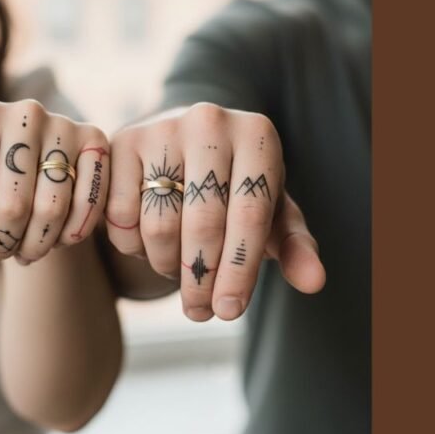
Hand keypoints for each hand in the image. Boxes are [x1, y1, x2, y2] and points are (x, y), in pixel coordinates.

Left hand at [0, 97, 109, 271]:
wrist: (28, 175)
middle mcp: (24, 111)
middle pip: (12, 205)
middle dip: (2, 244)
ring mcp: (64, 123)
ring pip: (51, 210)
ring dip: (35, 246)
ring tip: (22, 251)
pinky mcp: (97, 141)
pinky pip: (88, 205)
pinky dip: (70, 236)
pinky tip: (54, 240)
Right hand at [104, 103, 325, 320]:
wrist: (182, 142)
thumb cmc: (236, 186)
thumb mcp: (271, 212)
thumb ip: (295, 246)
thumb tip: (314, 283)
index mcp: (257, 135)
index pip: (250, 213)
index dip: (239, 269)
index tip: (229, 311)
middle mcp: (209, 122)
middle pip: (202, 222)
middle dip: (201, 279)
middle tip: (200, 312)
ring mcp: (161, 128)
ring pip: (159, 225)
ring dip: (167, 265)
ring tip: (178, 271)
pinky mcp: (120, 142)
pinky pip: (122, 217)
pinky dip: (133, 246)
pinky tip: (149, 245)